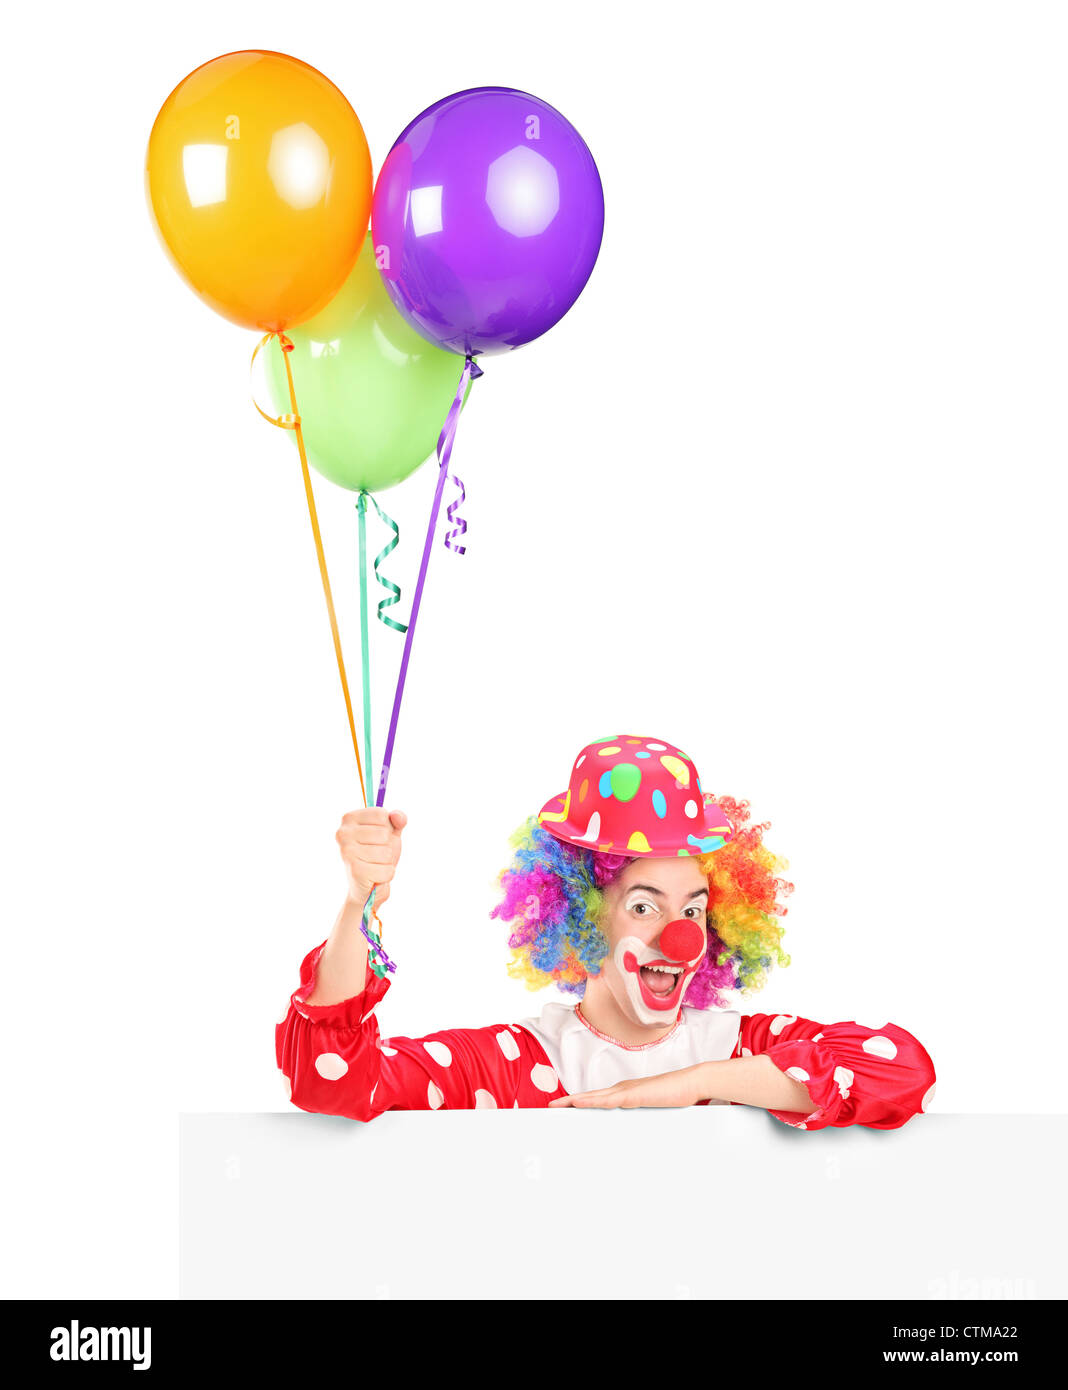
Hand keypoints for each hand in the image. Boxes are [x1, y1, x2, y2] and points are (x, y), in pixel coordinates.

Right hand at [336, 808, 406, 909]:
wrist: (369, 885)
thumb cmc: (378, 854)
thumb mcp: (390, 832)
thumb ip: (397, 820)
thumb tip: (397, 816)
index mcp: (349, 819)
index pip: (381, 814)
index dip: (387, 827)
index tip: (377, 838)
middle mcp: (343, 834)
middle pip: (384, 833)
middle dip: (387, 846)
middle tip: (376, 854)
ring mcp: (347, 852)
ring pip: (386, 853)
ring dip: (387, 862)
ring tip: (375, 865)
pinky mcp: (355, 871)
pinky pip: (387, 870)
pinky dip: (386, 875)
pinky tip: (375, 877)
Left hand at [548, 1065, 705, 1109]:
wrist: (690, 1083)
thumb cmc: (674, 1096)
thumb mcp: (653, 1109)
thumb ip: (642, 1116)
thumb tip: (636, 1131)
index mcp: (624, 1092)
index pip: (597, 1098)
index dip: (579, 1102)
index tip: (564, 1108)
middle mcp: (621, 1089)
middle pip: (589, 1096)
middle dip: (569, 1102)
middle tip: (550, 1107)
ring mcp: (626, 1091)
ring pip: (594, 1097)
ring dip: (575, 1101)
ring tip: (558, 1106)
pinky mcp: (633, 1095)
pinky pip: (608, 1100)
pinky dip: (591, 1101)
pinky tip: (580, 1103)